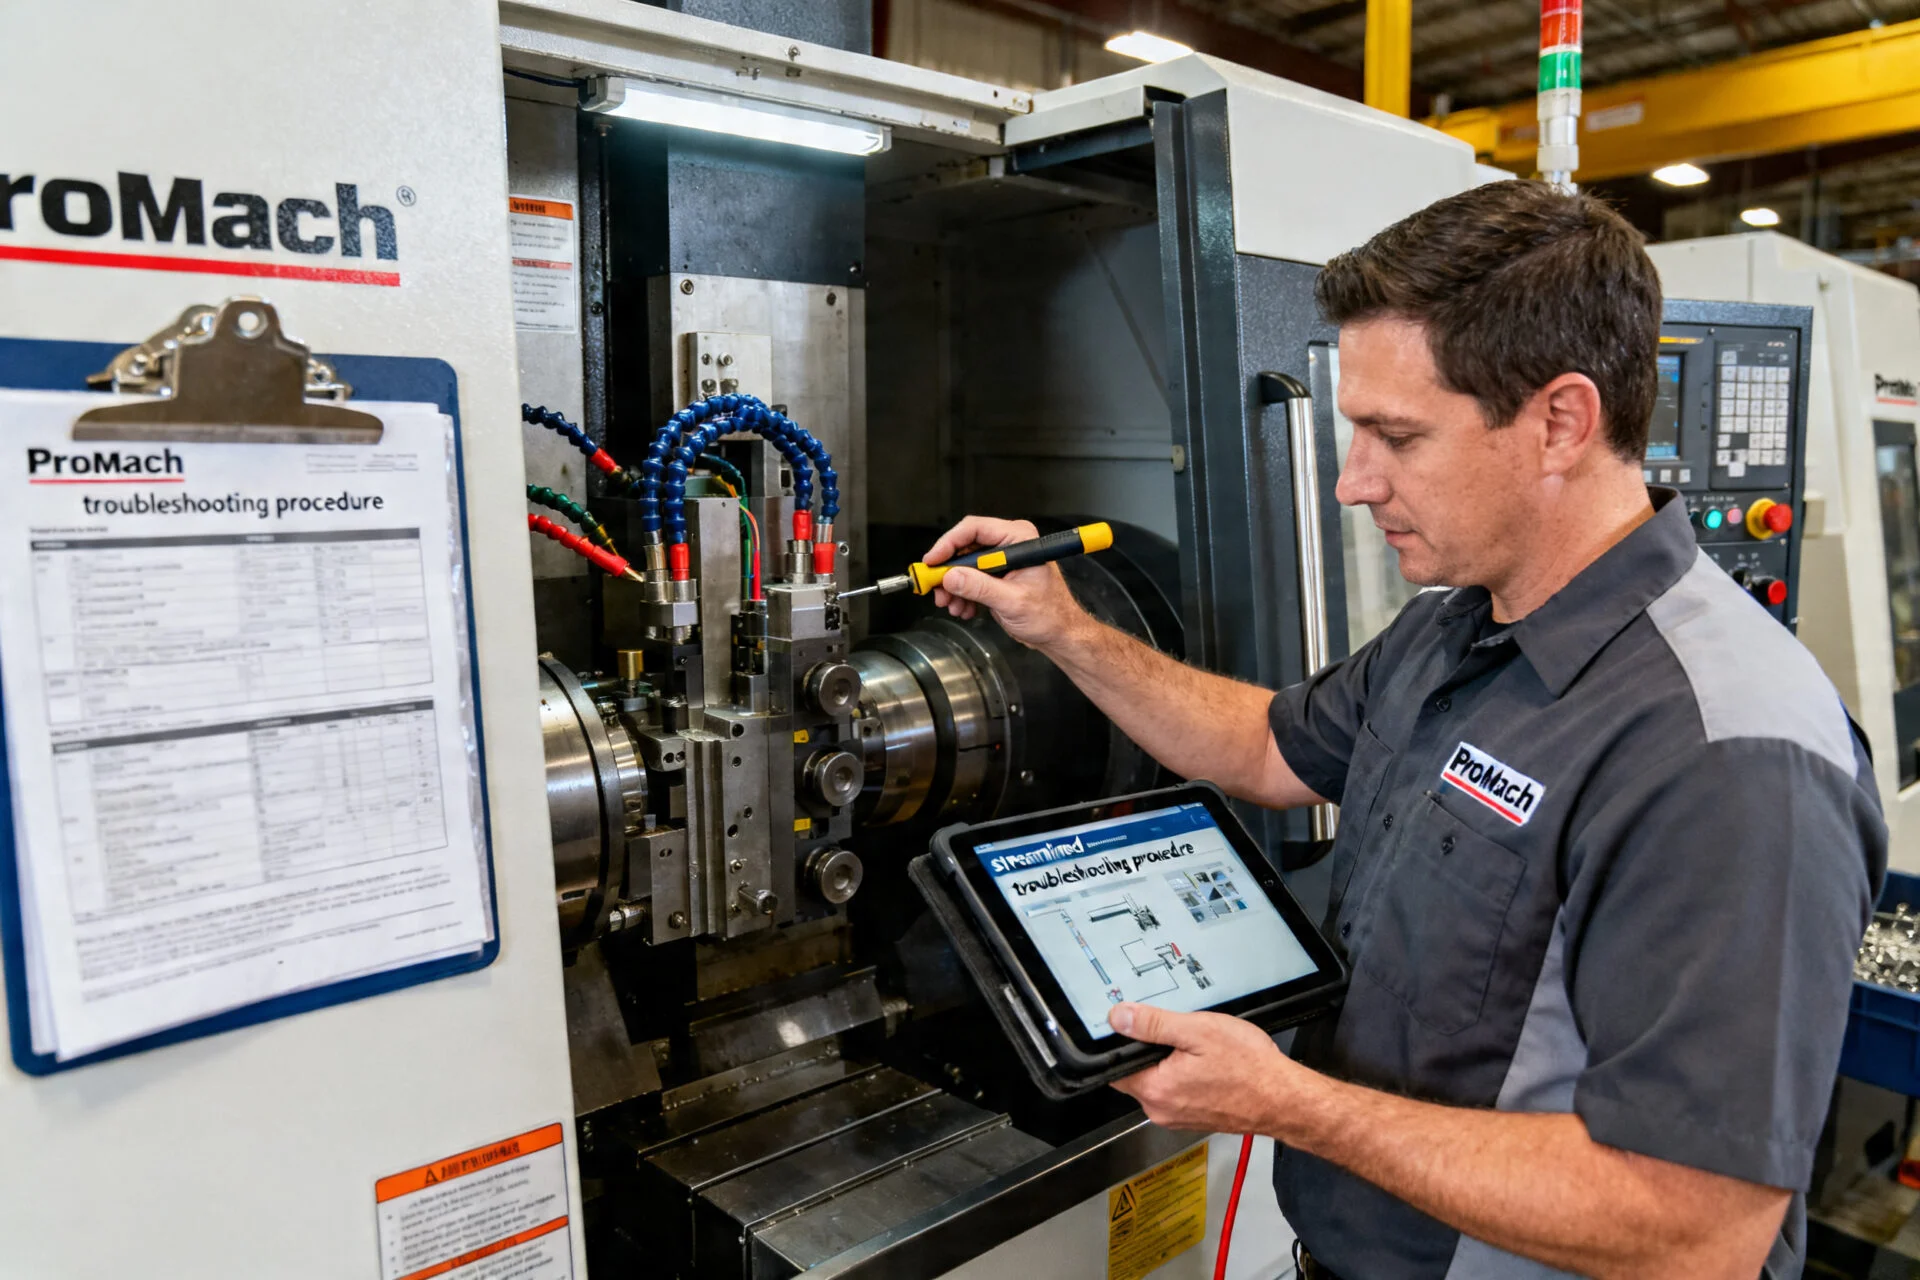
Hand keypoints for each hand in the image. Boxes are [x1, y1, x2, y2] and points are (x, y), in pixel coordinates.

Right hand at [923, 515, 1088, 651]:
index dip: (949, 543)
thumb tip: (951, 577)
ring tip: (952, 605)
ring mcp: (1002, 560)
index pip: (975, 529)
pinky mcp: (996, 575)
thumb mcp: (1012, 602)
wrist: (1059, 633)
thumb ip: (980, 588)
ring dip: (954, 586)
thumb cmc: (1050, 615)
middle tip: (936, 588)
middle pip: (966, 547)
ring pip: (964, 565)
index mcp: (1020, 539)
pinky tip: (964, 608)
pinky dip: (962, 594)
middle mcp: (1010, 544)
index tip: (933, 561)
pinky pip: (970, 578)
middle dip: (949, 571)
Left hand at [1107, 1003, 1322, 1135]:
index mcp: (1155, 1090)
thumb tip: (1119, 1018)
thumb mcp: (1197, 1031)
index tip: (1137, 1027)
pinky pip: (1178, 1092)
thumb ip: (1153, 1024)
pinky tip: (1208, 1064)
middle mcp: (1162, 1111)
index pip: (1115, 1068)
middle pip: (1137, 1074)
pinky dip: (1186, 1077)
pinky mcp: (1195, 1118)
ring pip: (1159, 1082)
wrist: (1284, 1099)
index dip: (1122, 1044)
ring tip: (1199, 1048)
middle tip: (1179, 1033)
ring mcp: (1179, 1118)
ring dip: (1171, 1064)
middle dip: (1152, 1051)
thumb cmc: (1248, 1067)